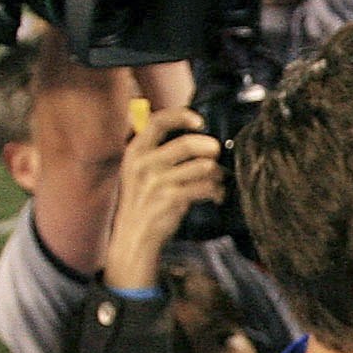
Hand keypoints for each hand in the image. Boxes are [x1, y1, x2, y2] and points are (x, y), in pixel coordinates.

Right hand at [107, 107, 226, 291]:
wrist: (134, 236)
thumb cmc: (143, 200)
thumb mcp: (139, 170)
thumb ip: (157, 149)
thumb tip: (189, 130)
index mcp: (135, 151)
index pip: (158, 122)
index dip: (181, 116)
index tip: (199, 121)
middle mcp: (144, 164)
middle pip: (187, 144)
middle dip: (210, 147)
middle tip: (216, 152)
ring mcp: (157, 182)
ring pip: (202, 166)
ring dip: (217, 173)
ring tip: (218, 180)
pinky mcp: (170, 200)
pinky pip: (205, 187)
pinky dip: (217, 191)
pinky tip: (216, 195)